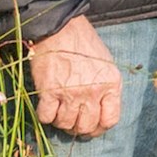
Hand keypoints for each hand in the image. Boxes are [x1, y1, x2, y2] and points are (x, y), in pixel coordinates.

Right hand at [30, 14, 123, 138]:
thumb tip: (99, 112)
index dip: (99, 128)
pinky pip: (46, 117)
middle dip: (79, 128)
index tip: (92, 127)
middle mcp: (93, 91)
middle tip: (72, 121)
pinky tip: (47, 105)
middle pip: (86, 126)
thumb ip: (106, 89)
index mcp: (111, 84)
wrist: (60, 28)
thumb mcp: (106, 65)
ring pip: (66, 124)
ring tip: (59, 111)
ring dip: (61, 121)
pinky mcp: (49, 91)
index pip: (110, 120)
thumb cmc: (83, 44)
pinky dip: (45, 116)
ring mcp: (71, 92)